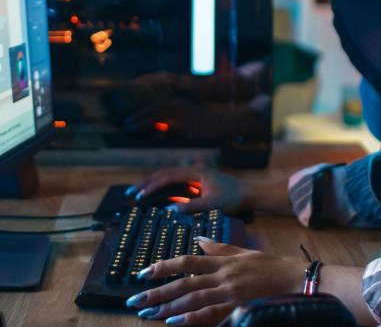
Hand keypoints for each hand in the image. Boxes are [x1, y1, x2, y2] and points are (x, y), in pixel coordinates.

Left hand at [126, 239, 305, 325]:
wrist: (297, 280)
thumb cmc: (272, 268)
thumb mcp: (244, 253)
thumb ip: (220, 249)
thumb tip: (199, 240)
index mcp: (222, 261)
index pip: (186, 261)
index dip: (163, 267)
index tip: (143, 273)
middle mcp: (222, 275)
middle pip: (182, 283)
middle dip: (156, 291)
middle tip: (135, 300)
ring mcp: (229, 292)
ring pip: (192, 299)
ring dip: (167, 306)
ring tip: (148, 313)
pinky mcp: (238, 307)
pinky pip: (210, 314)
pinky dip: (191, 319)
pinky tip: (174, 322)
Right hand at [128, 165, 247, 214]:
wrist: (251, 194)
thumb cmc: (234, 198)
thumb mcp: (213, 204)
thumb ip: (191, 206)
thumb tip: (169, 210)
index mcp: (195, 171)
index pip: (167, 177)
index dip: (152, 186)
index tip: (139, 195)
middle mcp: (193, 170)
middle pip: (164, 174)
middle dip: (146, 183)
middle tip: (130, 193)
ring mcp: (194, 176)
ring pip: (168, 178)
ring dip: (153, 185)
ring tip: (137, 193)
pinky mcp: (196, 183)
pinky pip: (175, 184)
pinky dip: (163, 189)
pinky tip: (154, 196)